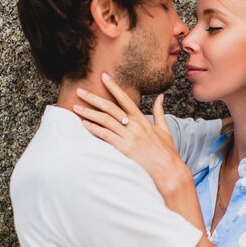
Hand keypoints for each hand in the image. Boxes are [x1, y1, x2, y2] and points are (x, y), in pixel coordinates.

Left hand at [74, 74, 190, 197]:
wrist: (169, 170)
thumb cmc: (167, 152)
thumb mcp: (164, 129)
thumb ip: (159, 112)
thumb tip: (160, 97)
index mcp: (142, 120)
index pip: (125, 99)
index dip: (113, 86)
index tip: (103, 76)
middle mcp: (135, 125)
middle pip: (110, 107)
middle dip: (93, 98)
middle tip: (80, 91)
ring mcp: (129, 136)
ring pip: (105, 120)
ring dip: (89, 113)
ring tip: (76, 108)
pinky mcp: (125, 148)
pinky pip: (106, 136)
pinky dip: (95, 129)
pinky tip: (85, 124)